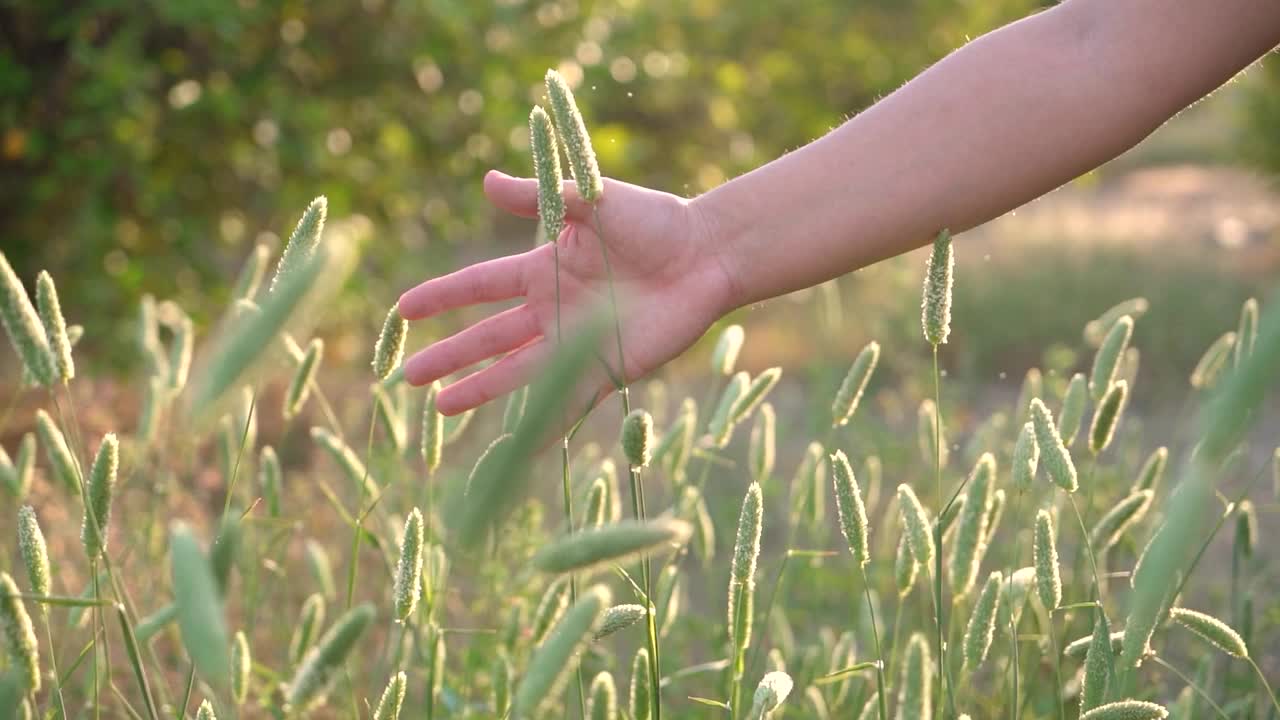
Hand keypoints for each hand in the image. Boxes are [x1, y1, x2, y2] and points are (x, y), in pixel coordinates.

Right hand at [399, 170, 732, 415]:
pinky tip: (515, 447)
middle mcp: (553, 310)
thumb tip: (486, 181)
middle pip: (488, 337)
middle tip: (407, 377)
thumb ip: (538, 197)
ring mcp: (577, 342)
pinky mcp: (607, 366)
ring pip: (515, 372)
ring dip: (479, 390)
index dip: (442, 297)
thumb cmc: (654, 222)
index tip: (402, 309)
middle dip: (449, 356)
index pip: (479, 286)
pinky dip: (541, 426)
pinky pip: (566, 401)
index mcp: (544, 269)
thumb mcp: (590, 201)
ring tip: (440, 410)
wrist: (707, 255)